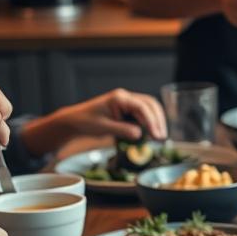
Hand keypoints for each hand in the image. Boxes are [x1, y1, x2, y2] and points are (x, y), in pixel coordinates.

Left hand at [20, 89, 167, 156]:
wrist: (76, 121)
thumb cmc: (86, 122)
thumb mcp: (103, 128)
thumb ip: (122, 130)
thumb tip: (139, 134)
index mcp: (119, 98)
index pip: (142, 107)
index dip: (151, 121)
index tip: (156, 135)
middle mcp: (126, 97)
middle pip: (150, 104)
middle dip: (158, 120)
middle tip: (161, 138)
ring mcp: (127, 103)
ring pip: (149, 109)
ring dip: (156, 122)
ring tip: (158, 137)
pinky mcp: (127, 110)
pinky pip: (143, 114)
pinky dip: (149, 124)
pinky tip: (150, 134)